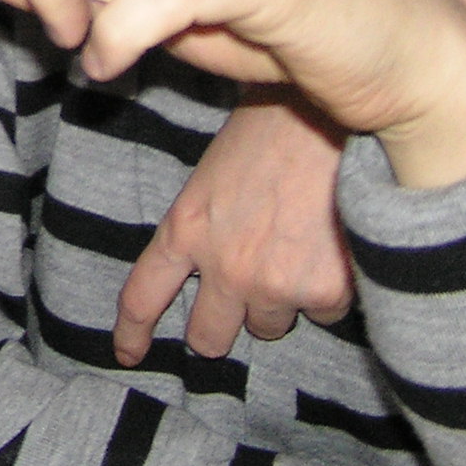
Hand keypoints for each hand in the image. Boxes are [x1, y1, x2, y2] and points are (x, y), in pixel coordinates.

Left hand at [113, 89, 351, 365]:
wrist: (337, 111)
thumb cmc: (273, 122)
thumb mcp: (215, 168)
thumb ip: (206, 221)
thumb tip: (210, 255)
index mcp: (187, 228)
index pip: (143, 296)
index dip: (132, 332)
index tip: (128, 354)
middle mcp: (225, 267)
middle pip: (207, 338)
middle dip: (220, 327)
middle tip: (238, 304)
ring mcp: (275, 285)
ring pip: (270, 327)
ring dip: (279, 302)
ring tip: (297, 247)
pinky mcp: (326, 291)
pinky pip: (323, 313)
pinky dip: (328, 290)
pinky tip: (333, 245)